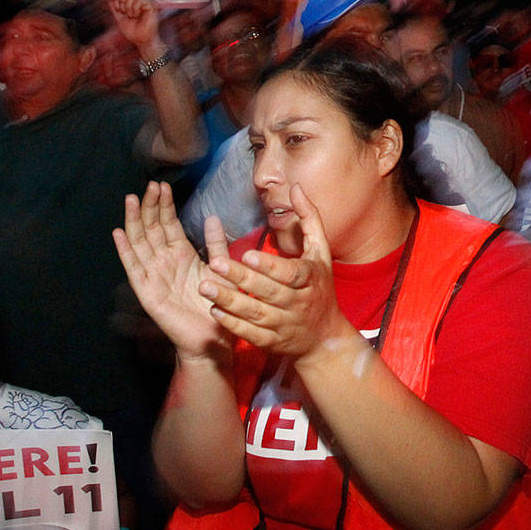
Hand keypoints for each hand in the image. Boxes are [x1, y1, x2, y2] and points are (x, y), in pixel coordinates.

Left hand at [109, 0, 160, 51]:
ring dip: (129, 6)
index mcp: (136, 0)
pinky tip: (137, 15)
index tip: (119, 9)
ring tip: (132, 15)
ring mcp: (148, 1)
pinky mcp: (152, 5)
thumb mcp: (119, 15)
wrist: (140, 40)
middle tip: (125, 11)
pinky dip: (135, 8)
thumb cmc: (133, 31)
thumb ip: (113, 4)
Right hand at [113, 181, 230, 359]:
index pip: (168, 224)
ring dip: (135, 221)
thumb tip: (212, 216)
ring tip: (132, 200)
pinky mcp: (147, 292)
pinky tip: (119, 233)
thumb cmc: (217, 304)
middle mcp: (164, 262)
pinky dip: (125, 251)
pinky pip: (134, 268)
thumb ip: (216, 243)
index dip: (164, 206)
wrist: (212, 337)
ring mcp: (154, 275)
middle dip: (150, 207)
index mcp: (180, 254)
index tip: (162, 186)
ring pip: (140, 243)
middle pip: (152, 229)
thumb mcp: (221, 268)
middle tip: (150, 186)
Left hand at [198, 184, 352, 361]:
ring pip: (256, 314)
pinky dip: (233, 324)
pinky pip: (251, 334)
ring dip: (230, 301)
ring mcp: (285, 325)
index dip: (269, 266)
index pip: (290, 273)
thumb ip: (309, 218)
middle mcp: (298, 303)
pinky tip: (215, 311)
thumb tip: (296, 187)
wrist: (325, 337)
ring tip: (205, 287)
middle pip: (268, 292)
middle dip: (241, 280)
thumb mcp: (321, 251)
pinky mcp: (272, 342)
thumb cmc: (320, 286)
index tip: (246, 254)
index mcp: (310, 279)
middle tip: (214, 266)